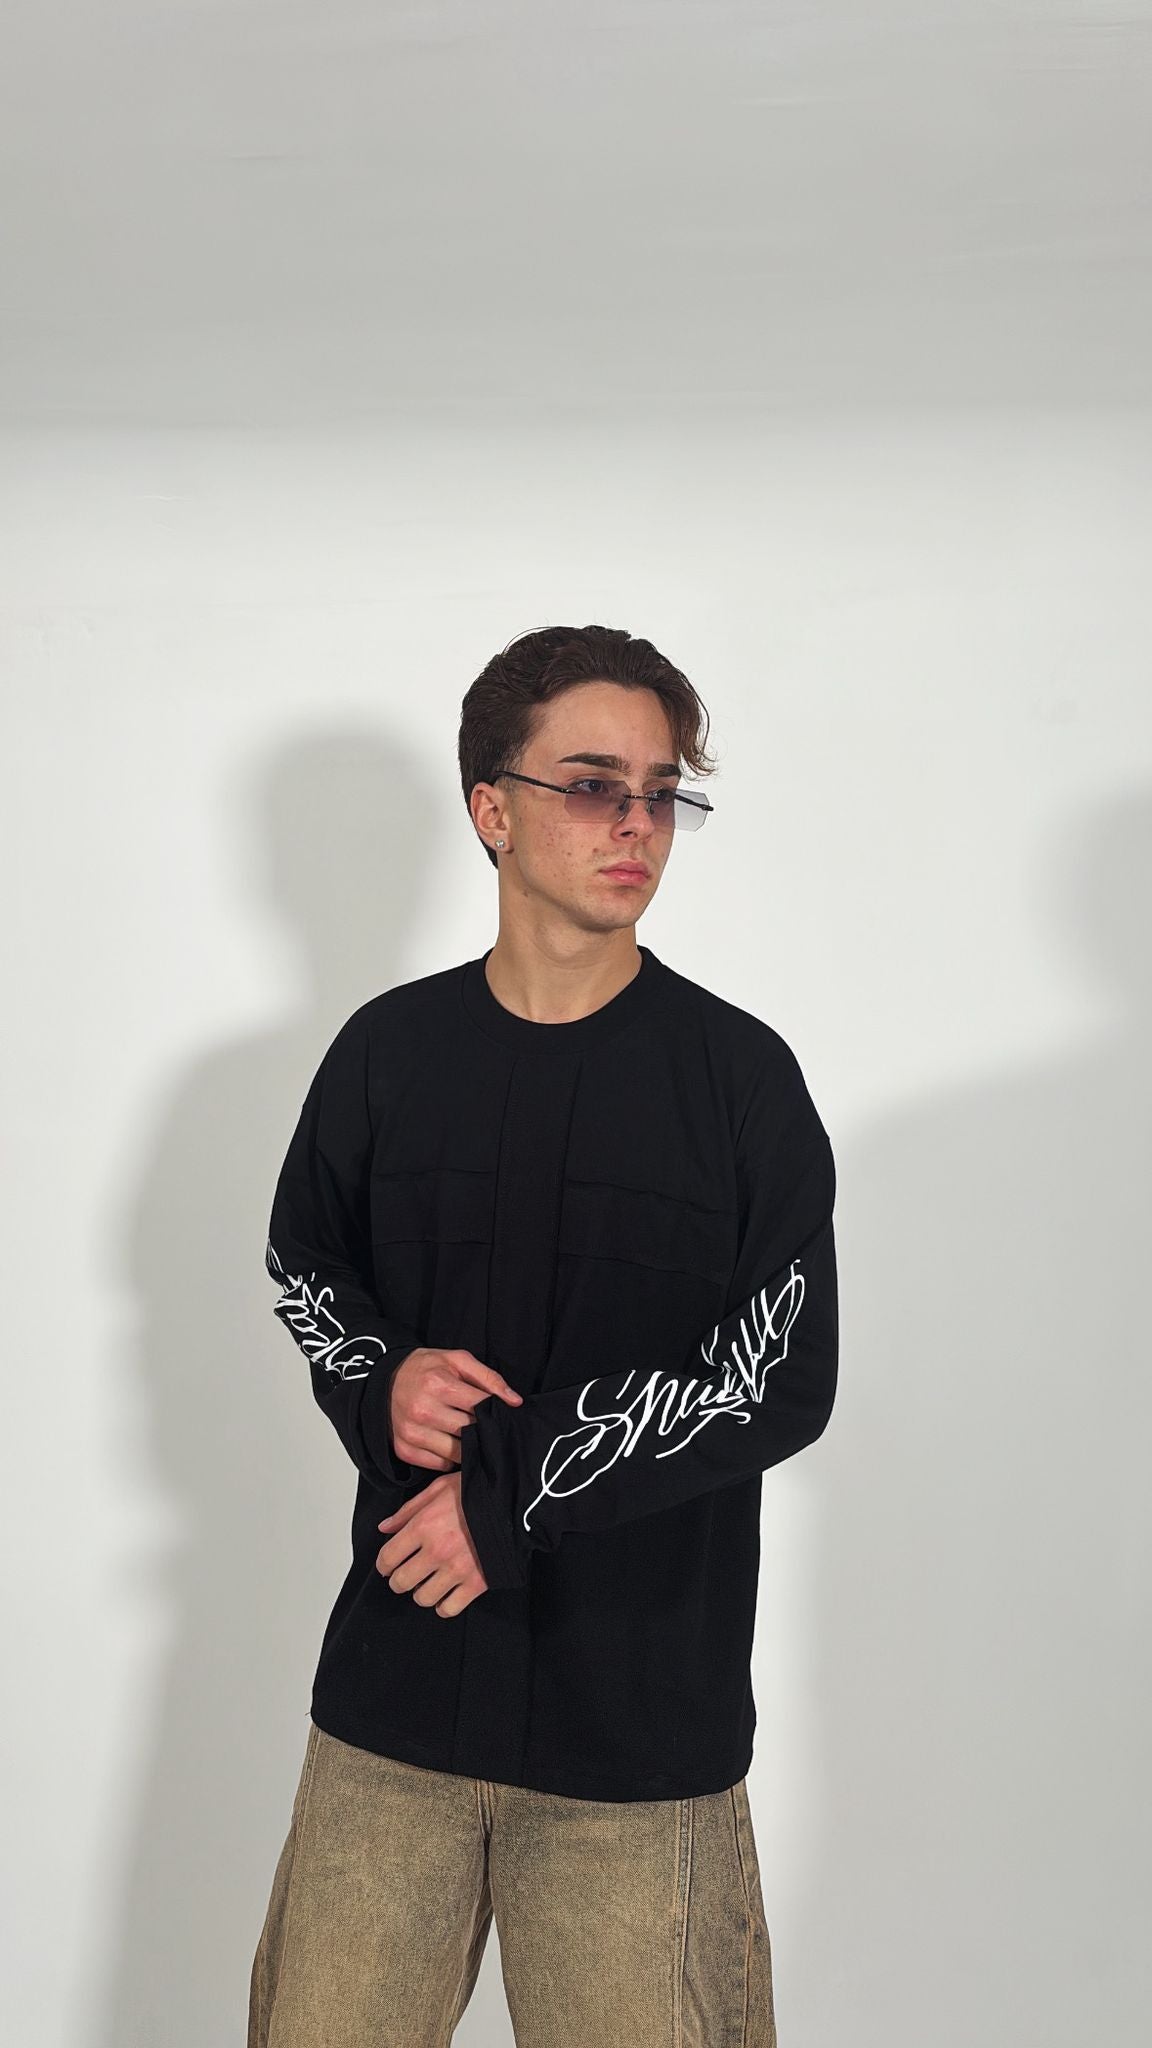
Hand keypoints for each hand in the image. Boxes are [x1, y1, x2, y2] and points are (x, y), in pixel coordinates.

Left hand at [377, 1471, 486, 1616]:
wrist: (515, 1502)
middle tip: (406, 1574)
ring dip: (421, 1592)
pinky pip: (449, 1608)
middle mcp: (437, 1551)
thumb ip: (408, 1510)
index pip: (388, 1557)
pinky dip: (444, 1605)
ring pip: (422, 1598)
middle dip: (399, 1580)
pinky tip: (446, 1594)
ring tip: (428, 1583)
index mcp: (424, 1526)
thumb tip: (385, 1528)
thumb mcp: (439, 1488)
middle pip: (401, 1582)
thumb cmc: (478, 1491)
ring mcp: (456, 1570)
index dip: (383, 1565)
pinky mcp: (476, 1584)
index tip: (387, 1566)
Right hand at [387, 1345, 522, 1471]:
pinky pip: (439, 1465)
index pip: (481, 1407)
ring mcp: (412, 1432)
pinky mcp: (404, 1450)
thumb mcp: (457, 1360)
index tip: (500, 1414)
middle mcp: (423, 1410)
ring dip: (467, 1448)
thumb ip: (489, 1378)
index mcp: (439, 1384)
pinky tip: (450, 1444)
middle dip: (482, 1431)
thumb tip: (516, 1402)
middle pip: (470, 1432)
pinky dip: (449, 1458)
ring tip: (468, 1436)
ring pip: (457, 1454)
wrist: (384, 1381)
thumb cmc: (426, 1369)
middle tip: (485, 1427)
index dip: (495, 1412)